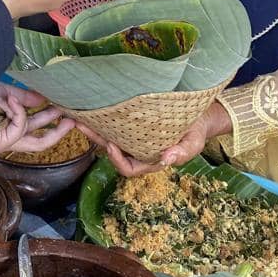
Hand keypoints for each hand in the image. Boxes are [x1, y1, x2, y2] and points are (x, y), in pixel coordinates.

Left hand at [0, 84, 76, 155]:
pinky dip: (17, 112)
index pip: (36, 132)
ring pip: (33, 138)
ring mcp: (3, 143)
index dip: (53, 124)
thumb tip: (42, 99)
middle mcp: (8, 138)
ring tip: (58, 109)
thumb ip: (23, 99)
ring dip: (44, 119)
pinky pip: (20, 127)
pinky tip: (9, 101)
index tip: (67, 112)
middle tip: (73, 120)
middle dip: (58, 132)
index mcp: (9, 127)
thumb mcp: (5, 94)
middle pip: (40, 144)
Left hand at [76, 102, 232, 177]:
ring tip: (79, 115)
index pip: (129, 168)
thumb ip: (182, 153)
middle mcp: (139, 152)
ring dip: (95, 129)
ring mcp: (134, 139)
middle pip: (112, 151)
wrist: (198, 117)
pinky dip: (104, 120)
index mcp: (151, 161)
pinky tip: (94, 108)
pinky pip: (116, 126)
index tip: (111, 145)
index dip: (117, 160)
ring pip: (110, 137)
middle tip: (81, 124)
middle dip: (96, 140)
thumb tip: (166, 159)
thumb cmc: (196, 133)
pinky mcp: (133, 125)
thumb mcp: (193, 144)